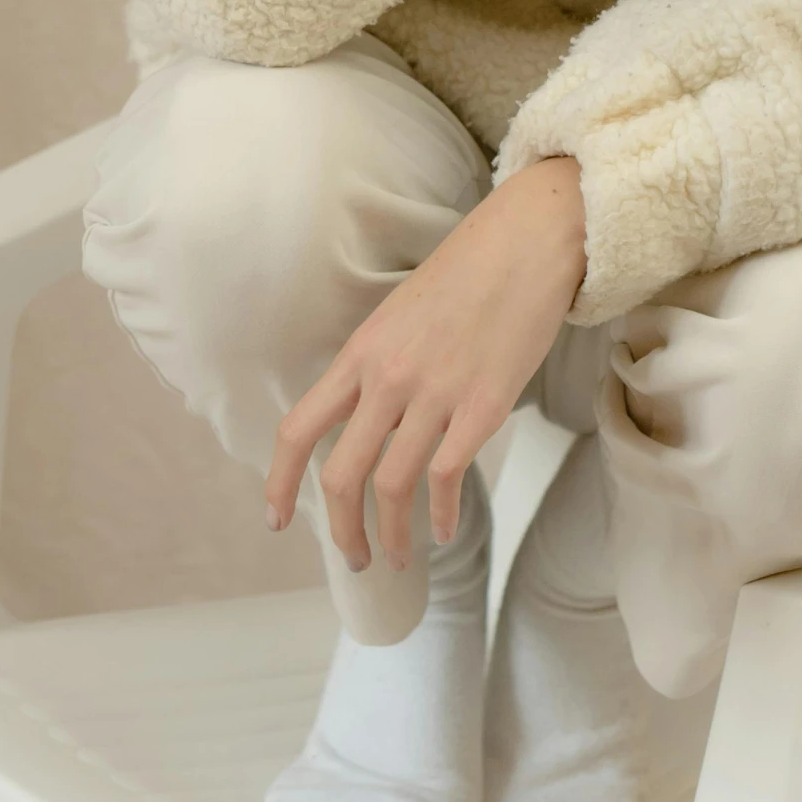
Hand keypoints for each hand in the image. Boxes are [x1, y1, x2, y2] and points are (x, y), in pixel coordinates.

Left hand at [264, 157, 586, 568]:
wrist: (526, 243)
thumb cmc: (467, 273)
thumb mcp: (401, 315)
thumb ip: (380, 369)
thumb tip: (371, 425)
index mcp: (361, 352)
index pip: (299, 428)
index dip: (279, 483)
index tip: (276, 519)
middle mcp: (388, 376)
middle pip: (341, 475)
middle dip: (341, 531)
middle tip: (354, 558)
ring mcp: (435, 393)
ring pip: (392, 487)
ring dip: (391, 537)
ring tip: (399, 557)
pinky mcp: (482, 405)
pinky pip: (447, 477)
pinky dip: (441, 515)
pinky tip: (443, 529)